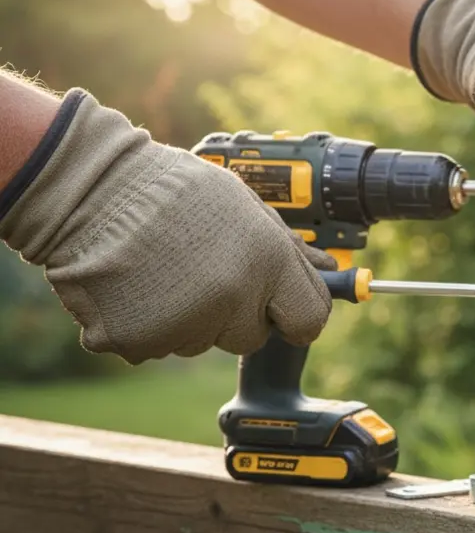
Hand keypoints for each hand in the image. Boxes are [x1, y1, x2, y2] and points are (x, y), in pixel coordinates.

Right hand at [0, 89, 336, 363]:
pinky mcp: (136, 341)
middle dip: (235, 313)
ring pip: (200, 341)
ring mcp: (182, 324)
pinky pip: (154, 346)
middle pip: (251, 338)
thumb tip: (327, 270)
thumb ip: (288, 247)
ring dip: (187, 316)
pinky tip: (133, 284)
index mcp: (266, 262)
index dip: (296, 316)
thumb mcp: (242, 205)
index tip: (282, 311)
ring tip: (161, 268)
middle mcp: (231, 299)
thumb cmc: (170, 189)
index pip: (309, 320)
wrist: (89, 186)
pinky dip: (143, 323)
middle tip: (201, 271)